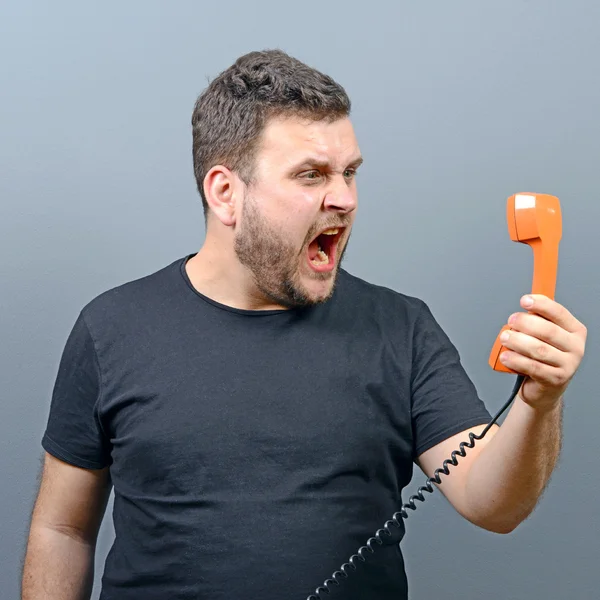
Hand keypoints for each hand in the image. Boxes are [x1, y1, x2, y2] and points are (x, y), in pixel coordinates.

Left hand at [499, 294, 586, 410]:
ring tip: (505, 338)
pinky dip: (516, 360)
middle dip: (525, 323)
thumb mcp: (544, 336)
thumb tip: (524, 307)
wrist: (545, 386)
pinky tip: (505, 356)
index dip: (541, 305)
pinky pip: (533, 367)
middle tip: (510, 321)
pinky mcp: (556, 379)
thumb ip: (538, 320)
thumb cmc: (543, 356)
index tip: (524, 300)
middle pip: (548, 331)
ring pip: (539, 349)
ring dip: (517, 341)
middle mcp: (576, 347)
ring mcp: (568, 365)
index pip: (559, 313)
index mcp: (575, 330)